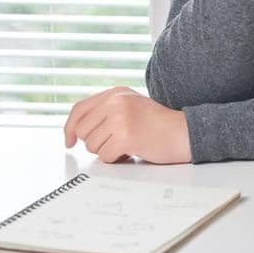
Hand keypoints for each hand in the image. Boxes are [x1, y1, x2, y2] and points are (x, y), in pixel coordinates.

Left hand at [63, 87, 191, 164]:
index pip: (79, 109)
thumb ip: (106, 111)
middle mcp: (116, 102)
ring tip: (129, 144)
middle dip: (95, 142)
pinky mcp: (126, 136)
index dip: (69, 127)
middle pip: (82, 131)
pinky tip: (133, 150)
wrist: (184, 132)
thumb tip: (75, 130)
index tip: (69, 141)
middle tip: (115, 142)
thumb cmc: (159, 124)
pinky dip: (117, 158)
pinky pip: (105, 156)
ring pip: (92, 145)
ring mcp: (121, 118)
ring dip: (108, 151)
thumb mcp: (131, 107)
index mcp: (116, 93)